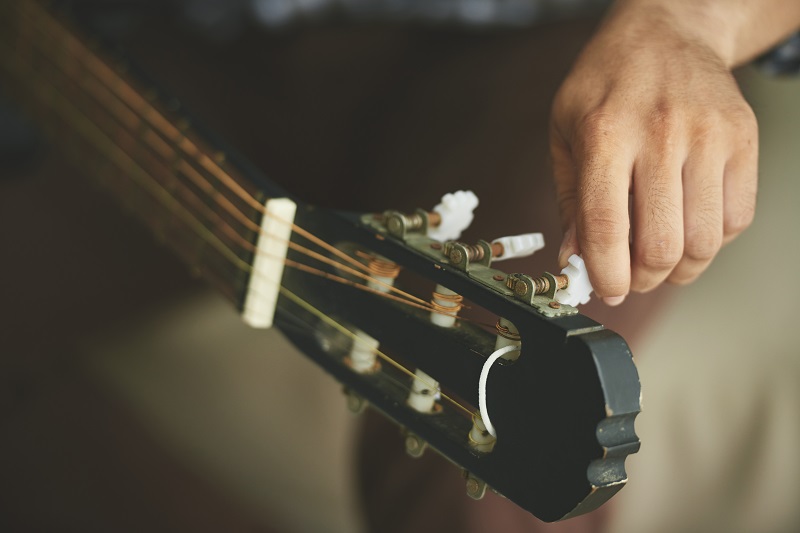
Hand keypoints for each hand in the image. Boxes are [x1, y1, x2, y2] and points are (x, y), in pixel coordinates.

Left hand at [550, 3, 759, 304]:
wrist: (666, 33)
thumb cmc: (606, 86)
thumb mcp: (565, 134)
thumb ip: (571, 202)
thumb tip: (576, 261)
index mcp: (605, 135)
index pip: (606, 229)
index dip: (606, 276)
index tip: (606, 291)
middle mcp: (661, 134)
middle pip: (662, 247)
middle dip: (644, 279)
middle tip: (632, 277)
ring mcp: (709, 136)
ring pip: (703, 242)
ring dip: (679, 269)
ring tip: (660, 257)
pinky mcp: (743, 139)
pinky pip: (736, 219)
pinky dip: (712, 241)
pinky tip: (687, 226)